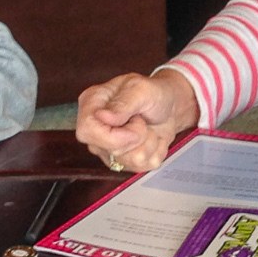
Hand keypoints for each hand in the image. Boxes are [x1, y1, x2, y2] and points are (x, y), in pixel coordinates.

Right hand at [76, 70, 200, 172]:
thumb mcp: (141, 89)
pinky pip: (141, 167)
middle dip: (136, 136)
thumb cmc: (154, 93)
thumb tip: (102, 117)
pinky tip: (152, 137)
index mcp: (92, 105)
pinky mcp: (124, 162)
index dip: (113, 134)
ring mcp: (108, 149)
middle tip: (141, 120)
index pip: (87, 131)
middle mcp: (95, 130)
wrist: (171, 107)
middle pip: (110, 150)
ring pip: (128, 161)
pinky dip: (155, 151)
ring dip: (148, 143)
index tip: (135, 121)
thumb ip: (122, 103)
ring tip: (146, 127)